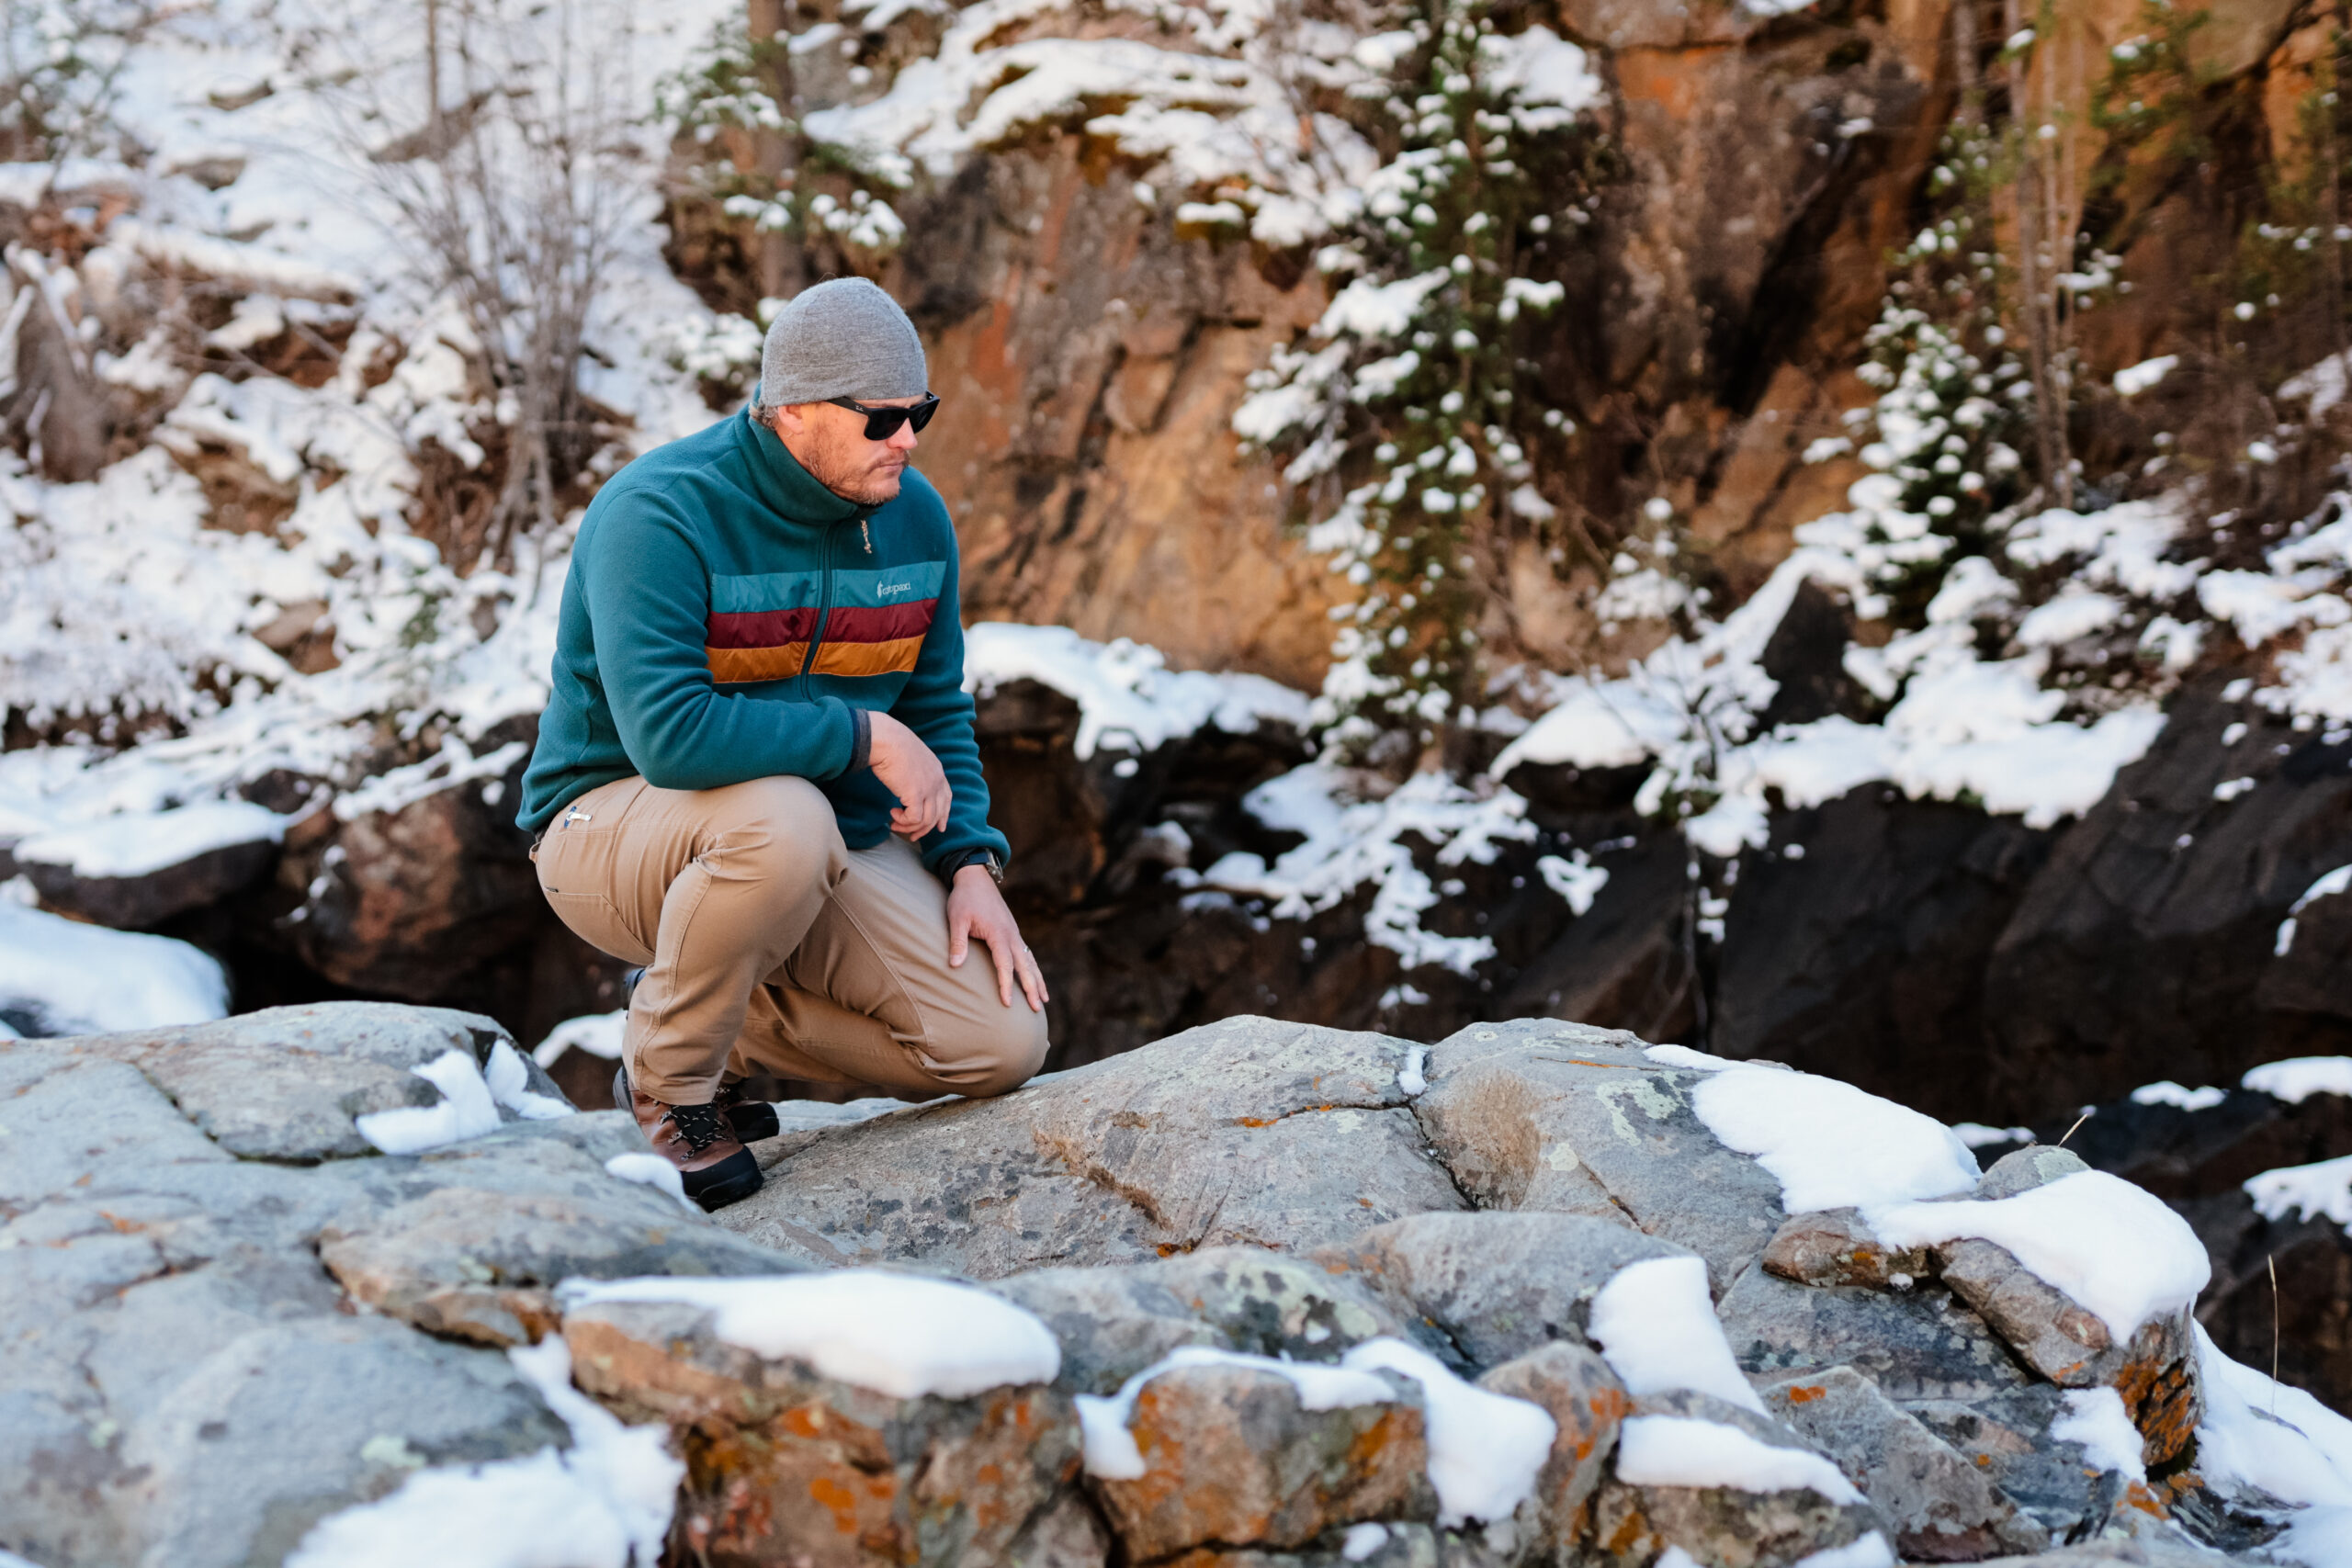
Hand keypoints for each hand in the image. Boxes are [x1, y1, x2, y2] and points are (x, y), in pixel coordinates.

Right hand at [868, 711, 950, 838]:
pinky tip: (892, 815)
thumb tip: (905, 783)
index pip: (947, 798)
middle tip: (911, 836)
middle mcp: (937, 780)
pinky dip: (903, 821)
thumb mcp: (909, 757)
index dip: (944, 814)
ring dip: (910, 827)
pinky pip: (915, 819)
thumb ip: (913, 771)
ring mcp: (928, 788)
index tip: (939, 827)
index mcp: (937, 770)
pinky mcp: (916, 794)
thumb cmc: (889, 744)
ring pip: (927, 821)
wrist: (884, 739)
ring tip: (895, 824)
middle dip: (925, 829)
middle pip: (938, 813)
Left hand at [947, 865, 1046, 1011]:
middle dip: (1032, 988)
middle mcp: (1011, 935)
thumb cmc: (964, 899)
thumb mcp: (957, 919)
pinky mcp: (1013, 933)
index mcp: (998, 933)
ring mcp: (1015, 934)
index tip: (1007, 1003)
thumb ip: (957, 942)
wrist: (975, 878)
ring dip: (1037, 981)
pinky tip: (1036, 979)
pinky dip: (1034, 969)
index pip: (1005, 964)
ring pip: (1030, 961)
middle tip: (1036, 1008)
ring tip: (1043, 1001)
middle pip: (1025, 966)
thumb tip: (955, 966)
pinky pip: (1027, 954)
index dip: (1006, 984)